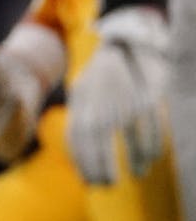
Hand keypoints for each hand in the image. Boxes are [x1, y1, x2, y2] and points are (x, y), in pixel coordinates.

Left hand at [67, 5, 170, 183]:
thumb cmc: (100, 75)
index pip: (79, 137)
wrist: (124, 44)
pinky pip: (150, 127)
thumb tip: (77, 154)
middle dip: (103, 166)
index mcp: (82, 99)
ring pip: (129, 136)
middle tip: (107, 184)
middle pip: (100, 139)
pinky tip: (149, 158)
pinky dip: (150, 146)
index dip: (83, 162)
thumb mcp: (83, 93)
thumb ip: (81, 119)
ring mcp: (125, 98)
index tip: (88, 181)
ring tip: (134, 174)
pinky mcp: (147, 97)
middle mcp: (101, 99)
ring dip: (133, 160)